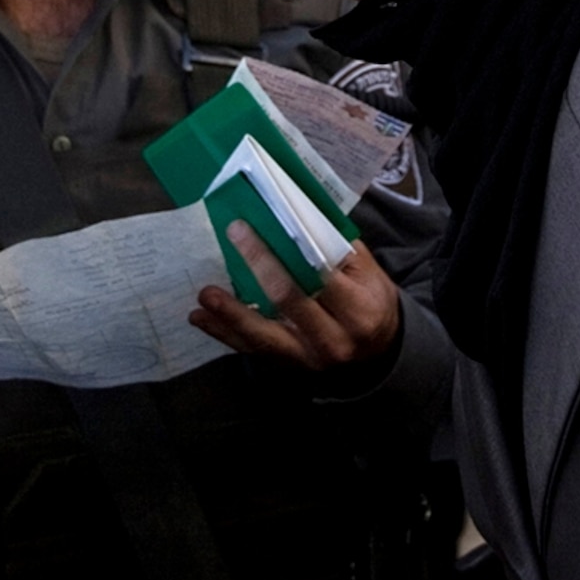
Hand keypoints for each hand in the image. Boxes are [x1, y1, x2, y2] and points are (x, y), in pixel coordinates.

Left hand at [188, 228, 403, 372]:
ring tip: (203, 295)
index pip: (318, 277)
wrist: (379, 350)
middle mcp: (333, 339)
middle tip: (232, 236)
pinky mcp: (288, 364)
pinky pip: (252, 349)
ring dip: (229, 314)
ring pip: (262, 336)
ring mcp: (308, 357)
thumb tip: (294, 215)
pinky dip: (224, 332)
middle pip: (288, 302)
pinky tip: (201, 318)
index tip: (263, 224)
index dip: (289, 251)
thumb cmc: (370, 301)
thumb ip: (335, 249)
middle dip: (258, 267)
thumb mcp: (368, 273)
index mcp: (358, 310)